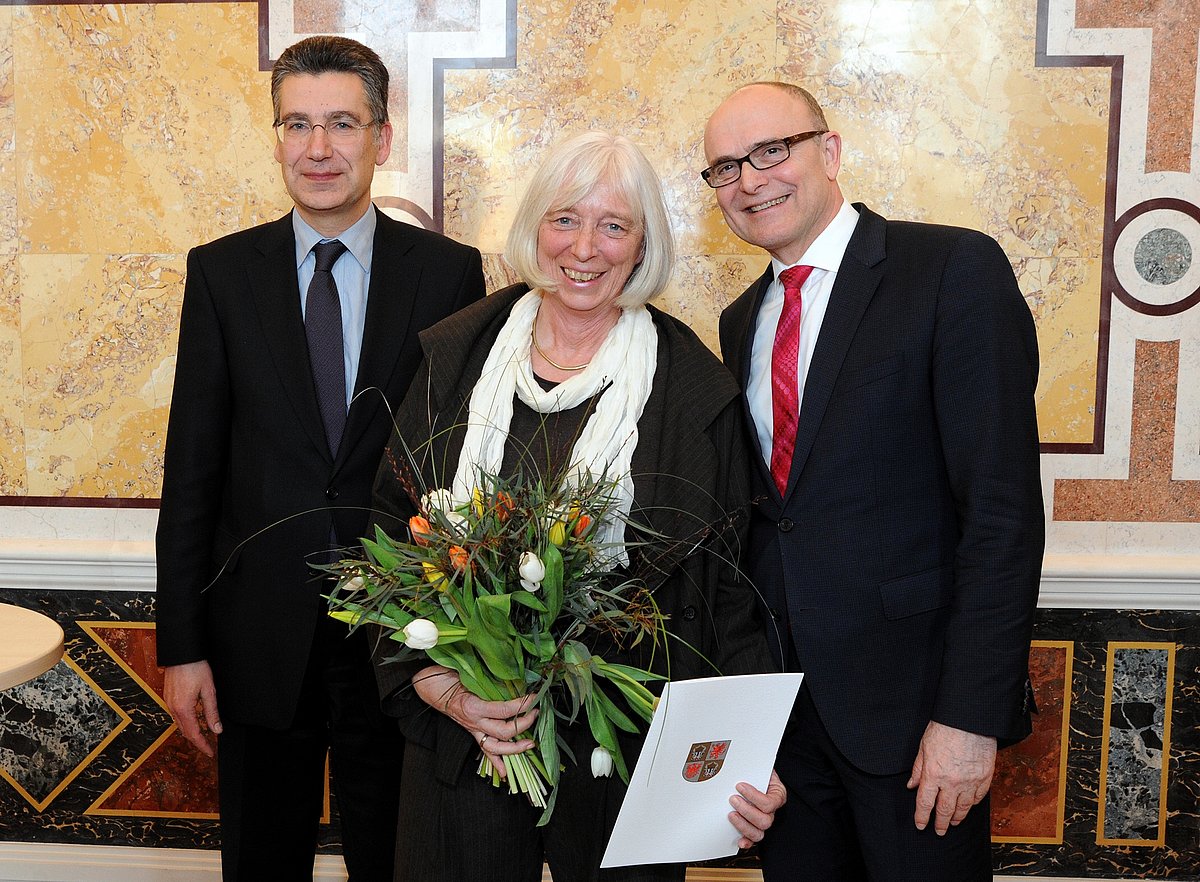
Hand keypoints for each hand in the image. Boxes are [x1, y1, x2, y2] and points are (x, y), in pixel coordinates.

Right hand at [163, 660, 221, 756]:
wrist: (182, 653)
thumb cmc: (196, 668)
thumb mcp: (209, 690)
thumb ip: (212, 712)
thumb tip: (216, 730)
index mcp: (183, 709)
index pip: (193, 734)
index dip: (202, 745)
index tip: (210, 753)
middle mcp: (173, 708)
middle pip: (185, 732)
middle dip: (197, 741)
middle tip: (208, 747)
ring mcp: (168, 703)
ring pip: (179, 724)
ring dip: (190, 732)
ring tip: (203, 737)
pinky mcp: (168, 697)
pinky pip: (176, 715)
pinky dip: (185, 723)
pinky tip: (193, 722)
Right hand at [413, 665, 537, 778]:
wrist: (429, 686)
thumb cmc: (445, 676)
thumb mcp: (467, 674)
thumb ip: (488, 678)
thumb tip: (513, 678)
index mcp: (474, 707)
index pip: (504, 710)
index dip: (522, 704)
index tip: (534, 696)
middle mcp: (474, 722)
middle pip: (504, 731)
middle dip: (524, 725)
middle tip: (536, 713)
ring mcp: (473, 729)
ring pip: (496, 747)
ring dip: (515, 749)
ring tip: (530, 745)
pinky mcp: (471, 732)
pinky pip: (484, 750)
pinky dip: (495, 762)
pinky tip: (505, 773)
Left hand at [728, 769, 786, 848]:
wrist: (755, 776)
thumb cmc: (757, 772)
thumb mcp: (757, 766)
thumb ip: (753, 766)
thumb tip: (738, 760)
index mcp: (777, 795)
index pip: (770, 803)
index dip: (754, 796)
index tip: (740, 786)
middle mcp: (771, 812)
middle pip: (765, 821)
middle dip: (746, 811)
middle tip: (733, 799)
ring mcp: (762, 822)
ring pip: (758, 833)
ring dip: (743, 825)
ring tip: (731, 814)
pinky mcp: (753, 828)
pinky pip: (752, 841)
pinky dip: (746, 842)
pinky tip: (739, 840)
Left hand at [907, 721, 995, 834]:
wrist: (970, 719)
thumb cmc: (945, 728)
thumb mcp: (923, 747)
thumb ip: (918, 769)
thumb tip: (912, 785)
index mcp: (933, 774)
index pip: (925, 803)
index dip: (922, 817)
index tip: (921, 825)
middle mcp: (952, 782)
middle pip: (944, 810)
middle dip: (940, 823)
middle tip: (938, 831)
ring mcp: (970, 782)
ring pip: (963, 808)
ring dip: (957, 818)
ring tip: (953, 822)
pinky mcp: (985, 778)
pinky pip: (978, 798)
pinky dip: (972, 805)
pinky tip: (968, 807)